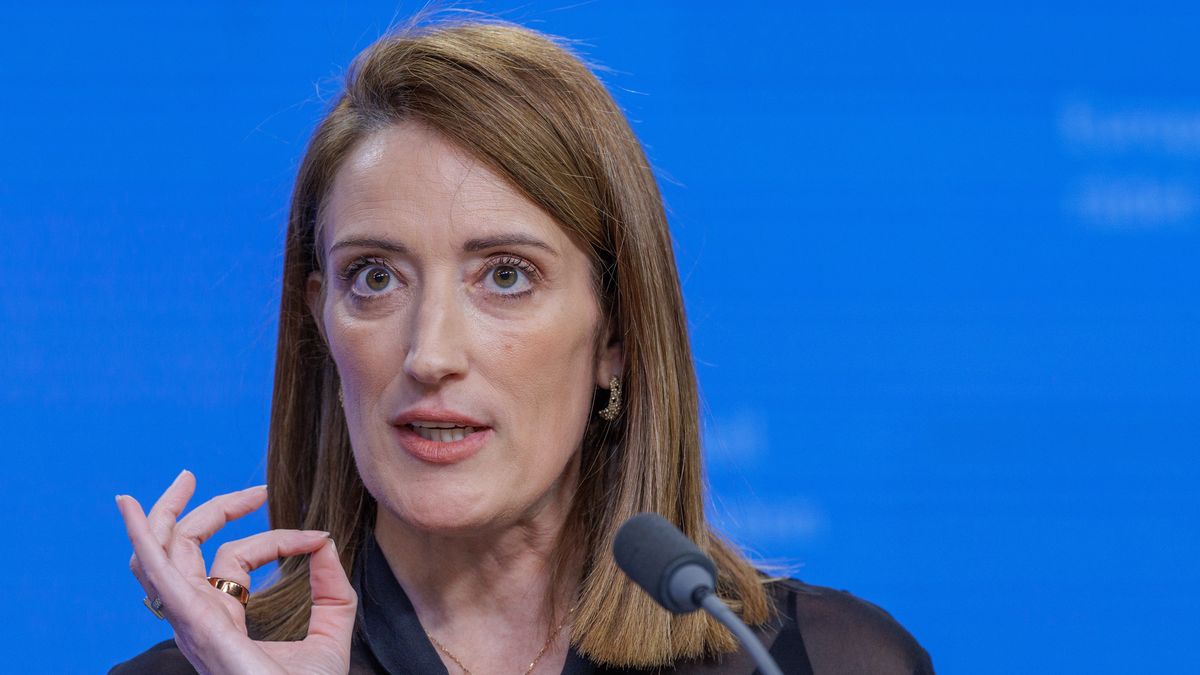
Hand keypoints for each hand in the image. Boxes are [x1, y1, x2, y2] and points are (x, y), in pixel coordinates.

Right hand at [117, 470, 355, 674]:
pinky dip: (143, 541)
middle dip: (201, 508)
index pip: (235, 557)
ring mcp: (194, 621)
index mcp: (223, 617)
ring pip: (165, 557)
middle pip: (184, 550)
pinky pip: (161, 577)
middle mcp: (200, 617)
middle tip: (224, 482)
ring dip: (165, 515)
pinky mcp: (198, 625)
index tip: (315, 538)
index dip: (276, 537)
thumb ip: (331, 583)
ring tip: (180, 481)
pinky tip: (133, 511)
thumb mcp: (331, 625)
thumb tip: (326, 541)